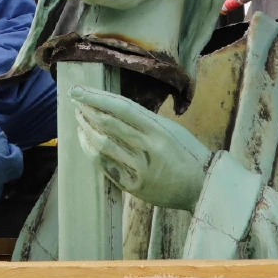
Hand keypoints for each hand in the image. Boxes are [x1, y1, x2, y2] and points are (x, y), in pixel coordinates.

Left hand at [69, 85, 211, 211]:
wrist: (203, 188)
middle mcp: (148, 147)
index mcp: (160, 129)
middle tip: (75, 99)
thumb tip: (115, 109)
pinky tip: (85, 141)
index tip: (79, 89)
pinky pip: (106, 166)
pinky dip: (92, 152)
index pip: (122, 107)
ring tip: (78, 118)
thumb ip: (146, 120)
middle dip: (87, 109)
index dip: (97, 97)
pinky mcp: (134, 186)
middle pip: (109, 124)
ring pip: (103, 145)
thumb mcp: (172, 130)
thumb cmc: (188, 154)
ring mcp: (140, 168)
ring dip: (86, 129)